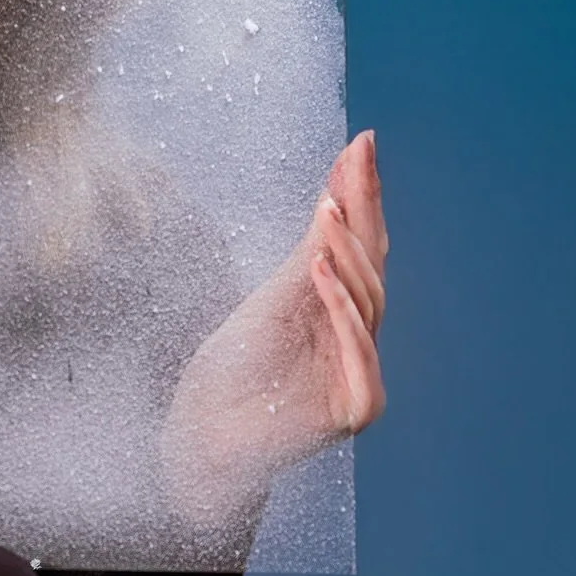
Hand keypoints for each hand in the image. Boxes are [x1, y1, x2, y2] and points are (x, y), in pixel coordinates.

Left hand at [162, 130, 387, 530]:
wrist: (203, 434)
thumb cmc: (236, 370)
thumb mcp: (273, 297)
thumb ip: (310, 251)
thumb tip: (338, 191)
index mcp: (340, 310)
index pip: (362, 243)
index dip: (364, 193)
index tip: (364, 141)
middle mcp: (358, 338)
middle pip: (372, 265)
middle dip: (364, 208)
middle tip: (356, 157)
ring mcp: (360, 374)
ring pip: (367, 302)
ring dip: (346, 253)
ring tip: (328, 210)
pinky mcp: (355, 409)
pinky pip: (359, 353)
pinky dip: (340, 310)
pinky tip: (320, 269)